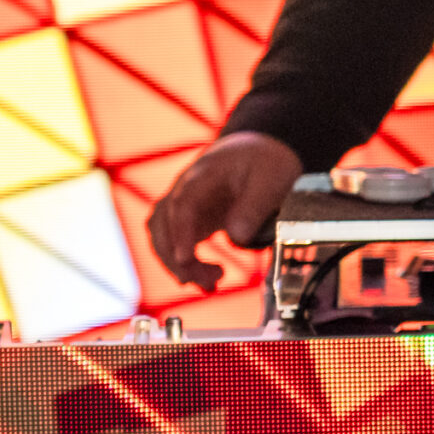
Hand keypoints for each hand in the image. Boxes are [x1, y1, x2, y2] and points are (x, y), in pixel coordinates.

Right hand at [147, 133, 304, 291]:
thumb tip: (237, 237)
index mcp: (203, 175)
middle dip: (177, 258)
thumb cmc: (264, 161)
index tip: (184, 259)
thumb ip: (254, 207)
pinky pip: (174, 242)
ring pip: (162, 237)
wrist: (258, 150)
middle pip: (163, 224)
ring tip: (211, 283)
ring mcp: (183, 205)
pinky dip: (183, 263)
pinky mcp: (189, 219)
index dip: (180, 233)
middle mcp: (184, 190)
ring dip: (178, 264)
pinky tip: (205, 277)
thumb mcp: (271, 179)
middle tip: (207, 281)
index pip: (182, 205)